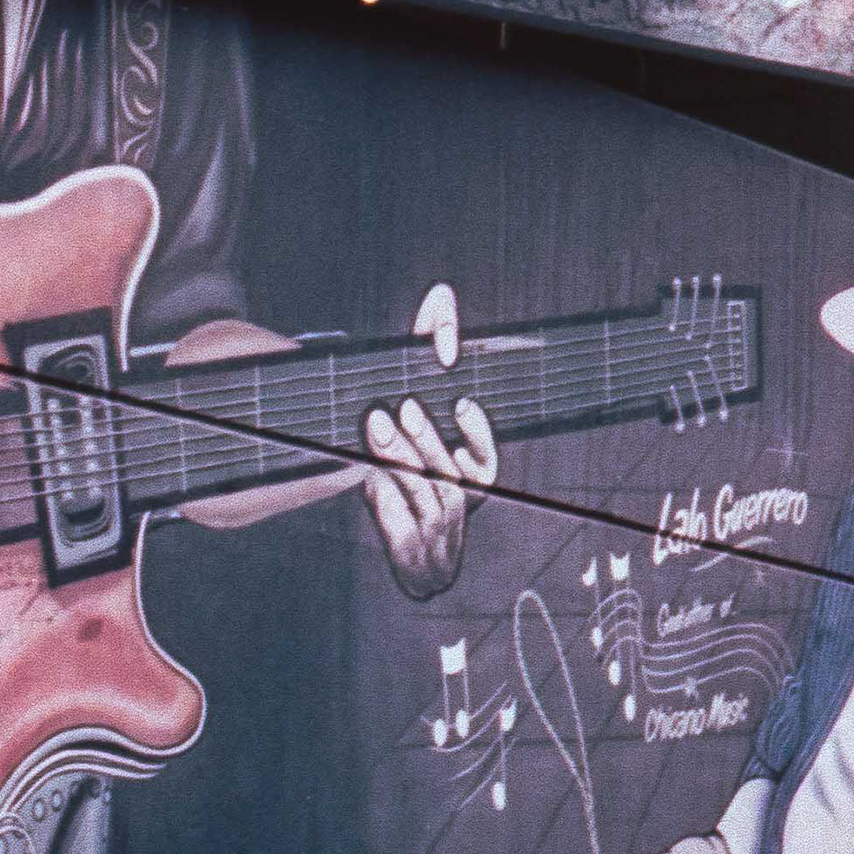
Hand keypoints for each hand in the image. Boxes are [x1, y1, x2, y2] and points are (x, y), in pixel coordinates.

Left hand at [361, 283, 495, 598]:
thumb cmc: (414, 469)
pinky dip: (384, 502)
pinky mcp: (408, 550)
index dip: (479, 432)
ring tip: (376, 426)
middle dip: (425, 435)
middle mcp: (460, 501)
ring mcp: (436, 529)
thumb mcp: (418, 416)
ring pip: (423, 492)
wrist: (412, 557)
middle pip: (447, 469)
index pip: (486, 457)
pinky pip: (399, 525)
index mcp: (474, 473)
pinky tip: (367, 480)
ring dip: (400, 458)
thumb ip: (431, 349)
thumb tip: (439, 296)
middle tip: (402, 406)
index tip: (462, 403)